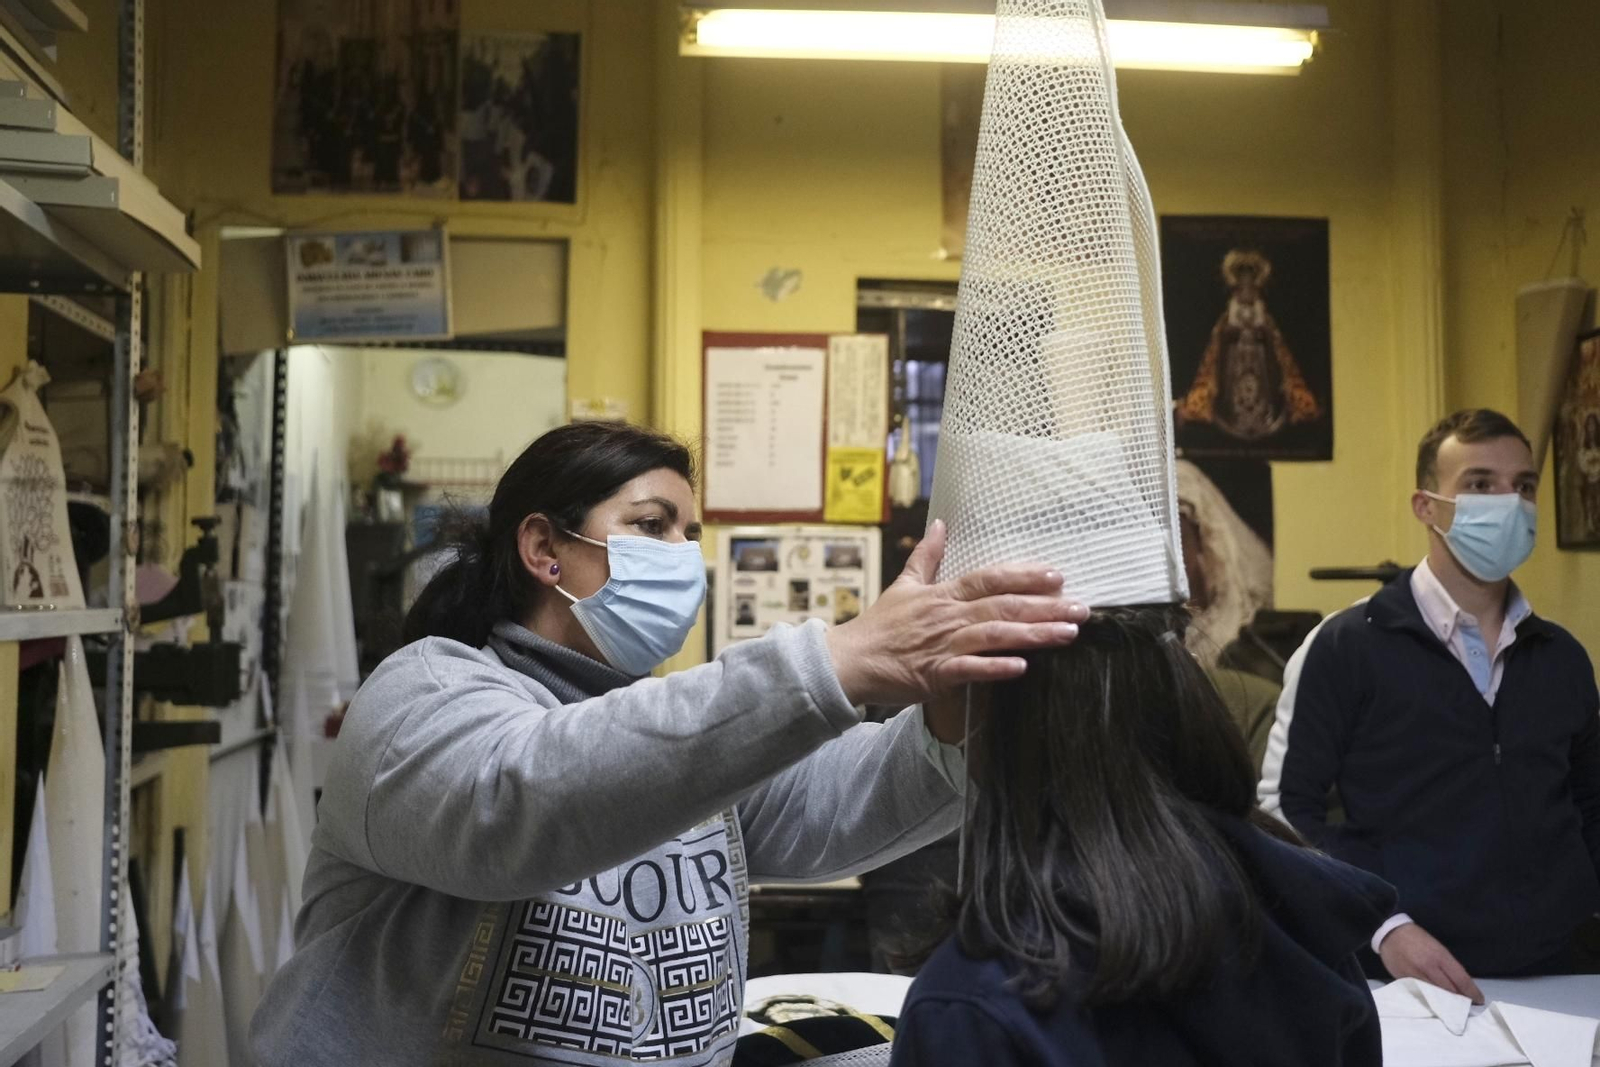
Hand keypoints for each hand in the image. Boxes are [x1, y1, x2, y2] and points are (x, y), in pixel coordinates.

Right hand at [824, 520, 1087, 706]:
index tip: (1056, 574)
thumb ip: (927, 557)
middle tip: (1081, 608)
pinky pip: (970, 669)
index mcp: (943, 594)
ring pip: (994, 634)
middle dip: (1045, 606)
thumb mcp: (903, 584)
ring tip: (1068, 634)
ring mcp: (943, 644)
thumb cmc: (879, 626)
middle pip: (1003, 606)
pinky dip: (995, 667)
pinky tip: (1022, 667)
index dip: (1023, 575)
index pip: (989, 578)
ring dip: (1033, 634)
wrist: (850, 660)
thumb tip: (940, 524)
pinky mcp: (936, 673)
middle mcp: (948, 615)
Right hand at [1379, 922, 1484, 1003]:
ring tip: (1452, 1007)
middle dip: (1460, 1000)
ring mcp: (1416, 975)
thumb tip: (1460, 985)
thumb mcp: (1437, 948)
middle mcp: (1429, 967)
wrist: (1390, 933)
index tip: (1479, 1000)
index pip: (1461, 980)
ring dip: (1446, 1002)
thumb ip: (1448, 966)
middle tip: (1467, 1006)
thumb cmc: (1418, 939)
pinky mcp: (1404, 981)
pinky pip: (1421, 994)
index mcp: (1440, 956)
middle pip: (1450, 991)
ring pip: (1436, 995)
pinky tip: (1434, 1002)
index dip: (1472, 992)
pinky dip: (1430, 999)